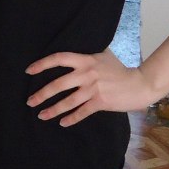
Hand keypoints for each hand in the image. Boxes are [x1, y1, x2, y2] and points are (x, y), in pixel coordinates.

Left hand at [25, 50, 155, 126]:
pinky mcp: (100, 102)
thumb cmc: (120, 69)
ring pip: (68, 101)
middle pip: (58, 84)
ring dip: (53, 110)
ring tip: (41, 115)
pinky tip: (62, 123)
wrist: (139, 84)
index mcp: (85, 60)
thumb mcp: (103, 55)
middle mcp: (86, 73)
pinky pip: (81, 112)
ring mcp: (93, 88)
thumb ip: (88, 54)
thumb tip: (77, 45)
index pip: (59, 59)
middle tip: (30, 101)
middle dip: (42, 94)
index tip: (29, 71)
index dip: (42, 64)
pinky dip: (71, 118)